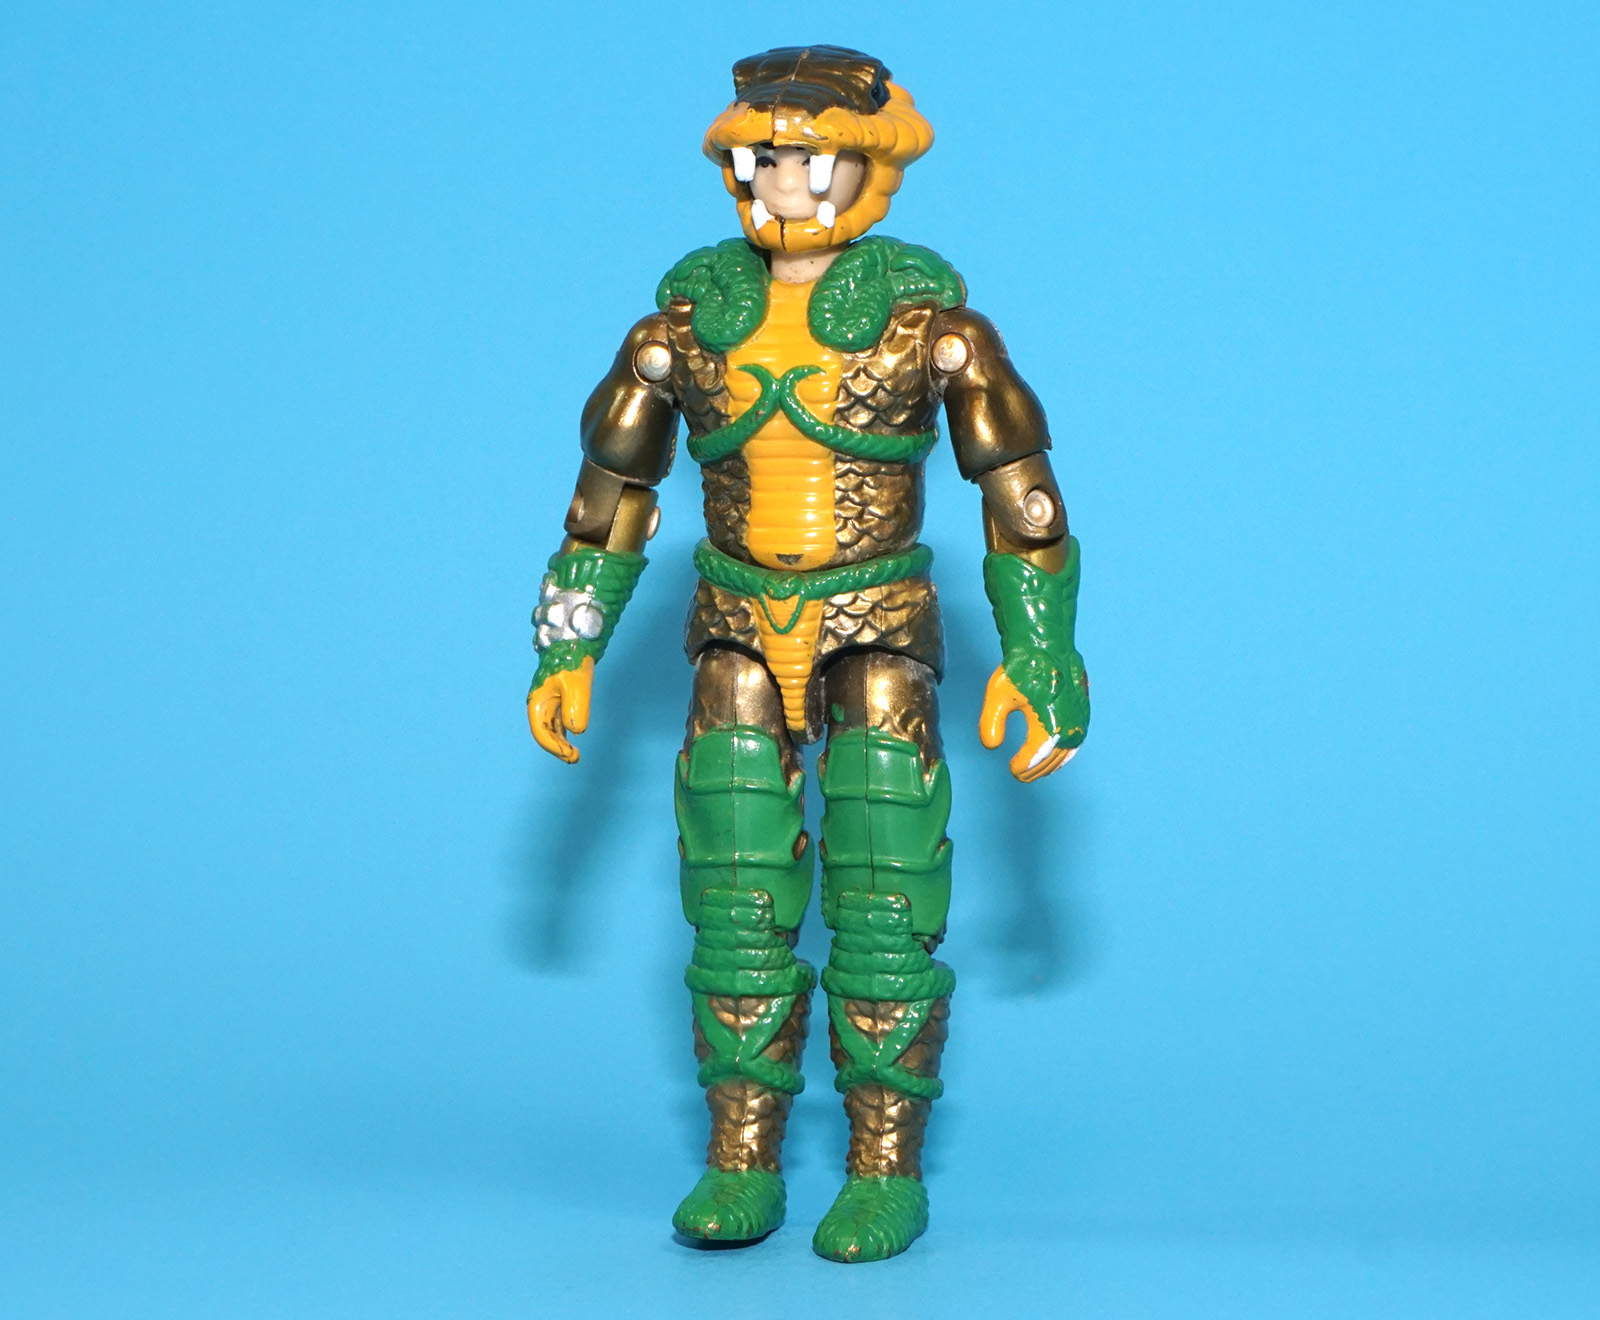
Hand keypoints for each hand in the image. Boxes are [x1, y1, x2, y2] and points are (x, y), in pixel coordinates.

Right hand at [527, 658, 593, 763]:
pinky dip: (565, 733)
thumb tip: (576, 730)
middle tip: (575, 758)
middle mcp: (541, 705)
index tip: (568, 754)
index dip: (553, 746)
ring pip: (552, 730)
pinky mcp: (560, 700)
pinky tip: (574, 740)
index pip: (540, 732)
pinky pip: (559, 723)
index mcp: (538, 702)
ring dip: (561, 743)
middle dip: (558, 748)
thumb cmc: (572, 660)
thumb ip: (576, 707)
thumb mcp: (576, 684)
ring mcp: (550, 703)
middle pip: (545, 733)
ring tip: (575, 755)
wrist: (575, 642)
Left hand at [978, 663, 1082, 783]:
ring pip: (1065, 754)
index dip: (1022, 767)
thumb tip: (991, 746)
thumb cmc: (1021, 668)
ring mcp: (1080, 721)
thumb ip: (991, 723)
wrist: (1047, 643)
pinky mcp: (1084, 713)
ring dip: (1050, 764)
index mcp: (1050, 727)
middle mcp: (1070, 728)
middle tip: (1020, 775)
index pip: (1035, 758)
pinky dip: (1063, 753)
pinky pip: (1075, 742)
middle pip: (1051, 760)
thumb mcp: (998, 696)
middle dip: (1035, 770)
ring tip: (1034, 770)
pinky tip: (1051, 753)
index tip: (1012, 770)